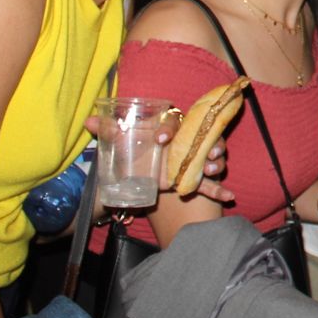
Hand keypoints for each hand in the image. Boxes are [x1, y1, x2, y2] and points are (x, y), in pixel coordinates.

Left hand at [84, 113, 232, 203]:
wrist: (135, 175)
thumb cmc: (131, 153)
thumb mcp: (121, 143)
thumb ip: (108, 131)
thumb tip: (88, 120)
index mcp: (169, 128)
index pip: (175, 121)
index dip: (170, 128)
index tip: (160, 138)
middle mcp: (184, 141)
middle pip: (204, 136)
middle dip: (210, 143)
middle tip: (208, 151)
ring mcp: (191, 159)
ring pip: (211, 156)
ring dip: (217, 161)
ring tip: (213, 168)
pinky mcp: (192, 178)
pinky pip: (209, 184)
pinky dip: (219, 190)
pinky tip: (229, 197)